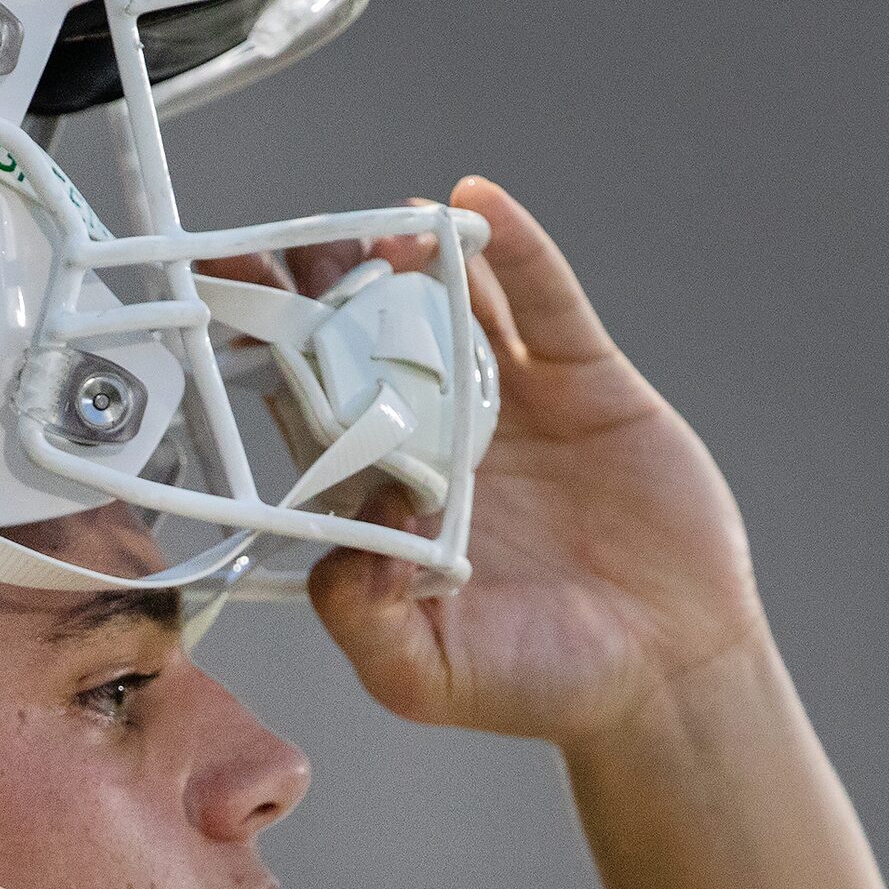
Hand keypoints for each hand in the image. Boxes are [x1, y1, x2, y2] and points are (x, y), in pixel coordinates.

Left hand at [300, 178, 766, 750]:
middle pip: (366, 338)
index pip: (309, 407)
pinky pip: (542, 300)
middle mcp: (435, 435)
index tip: (220, 301)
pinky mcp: (582, 378)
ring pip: (447, 305)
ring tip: (373, 219)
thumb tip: (349, 536)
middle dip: (320, 286)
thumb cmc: (539, 684)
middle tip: (276, 239)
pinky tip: (474, 205)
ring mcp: (509, 400)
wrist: (668, 673)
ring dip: (406, 254)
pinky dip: (514, 249)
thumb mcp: (424, 676)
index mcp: (383, 494)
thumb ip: (362, 620)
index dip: (268, 355)